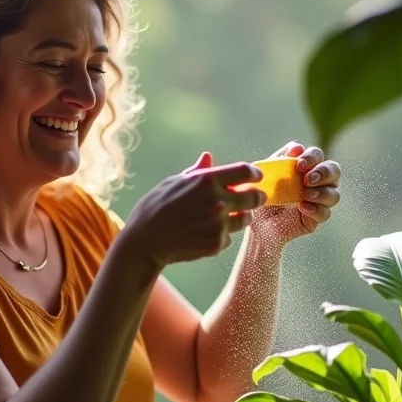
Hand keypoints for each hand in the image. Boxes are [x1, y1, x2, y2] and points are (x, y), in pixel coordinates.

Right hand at [121, 152, 266, 268]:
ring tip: (226, 217)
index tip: (256, 177)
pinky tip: (206, 233)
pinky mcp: (217, 244)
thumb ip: (196, 172)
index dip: (254, 174)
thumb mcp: (172, 183)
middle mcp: (218, 201)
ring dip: (240, 217)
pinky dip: (222, 235)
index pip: (245, 171)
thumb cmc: (154, 208)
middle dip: (257, 197)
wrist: (144, 242)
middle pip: (254, 197)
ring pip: (245, 219)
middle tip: (255, 198)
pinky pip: (229, 237)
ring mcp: (219, 224)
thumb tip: (208, 158)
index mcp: (207, 180)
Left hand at [253, 141, 340, 240]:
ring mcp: (319, 200)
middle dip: (324, 173)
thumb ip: (281, 158)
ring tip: (305, 195)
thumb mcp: (268, 172)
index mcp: (306, 166)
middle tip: (308, 180)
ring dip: (322, 193)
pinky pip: (325, 213)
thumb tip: (298, 148)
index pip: (317, 155)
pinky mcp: (316, 217)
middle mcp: (318, 181)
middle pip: (334, 170)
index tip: (299, 166)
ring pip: (334, 194)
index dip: (311, 157)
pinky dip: (316, 209)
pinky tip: (303, 208)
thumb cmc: (263, 192)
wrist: (254, 219)